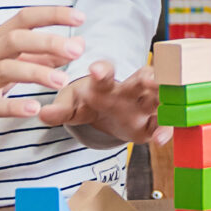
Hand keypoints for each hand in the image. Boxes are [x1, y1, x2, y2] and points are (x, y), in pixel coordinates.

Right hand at [0, 6, 85, 123]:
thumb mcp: (16, 60)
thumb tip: (79, 44)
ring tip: (63, 81)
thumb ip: (46, 54)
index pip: (24, 18)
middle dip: (47, 43)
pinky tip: (35, 108)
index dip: (51, 14)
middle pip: (14, 41)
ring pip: (5, 70)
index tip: (80, 18)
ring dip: (37, 73)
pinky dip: (14, 106)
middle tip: (77, 51)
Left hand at [41, 60, 170, 144]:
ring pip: (160, 97)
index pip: (106, 71)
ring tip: (169, 103)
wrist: (104, 113)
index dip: (102, 70)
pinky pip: (162, 124)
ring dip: (165, 99)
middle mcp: (128, 89)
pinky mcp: (151, 122)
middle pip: (141, 79)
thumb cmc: (86, 102)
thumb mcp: (71, 105)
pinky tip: (160, 141)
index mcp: (105, 84)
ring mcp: (143, 105)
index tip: (96, 71)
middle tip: (150, 78)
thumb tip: (41, 113)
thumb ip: (59, 110)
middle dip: (148, 77)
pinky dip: (164, 131)